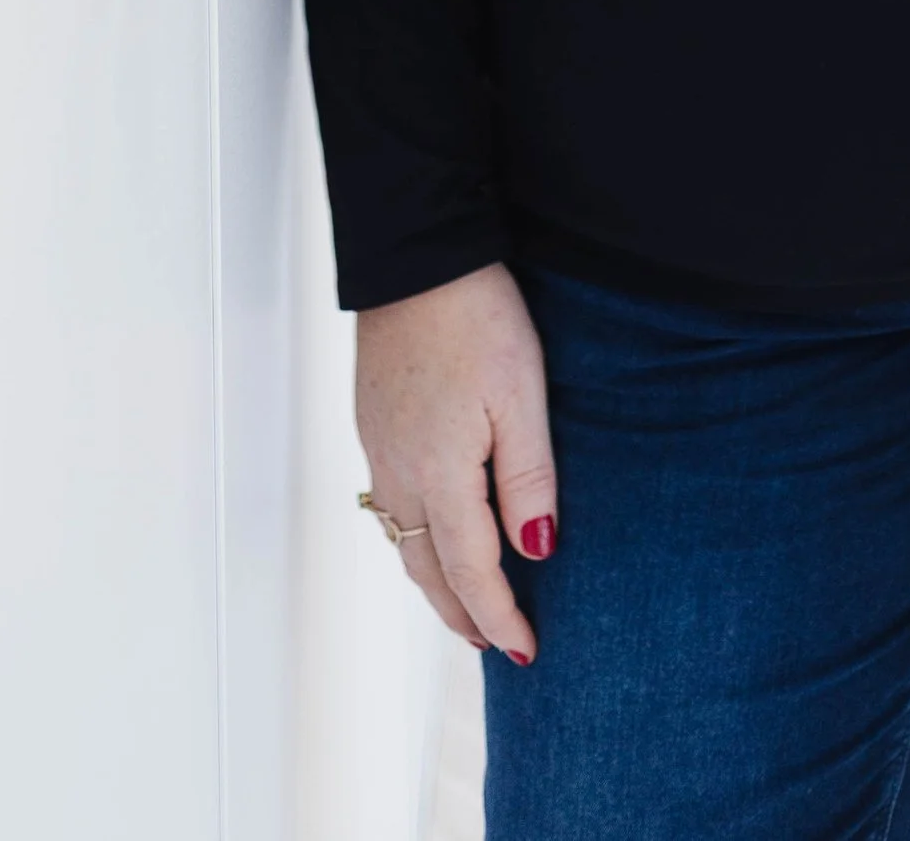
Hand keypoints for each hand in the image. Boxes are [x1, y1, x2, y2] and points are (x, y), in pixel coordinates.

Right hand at [356, 261, 556, 661]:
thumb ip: (529, 478)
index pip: (471, 571)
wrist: (417, 258)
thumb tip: (536, 553)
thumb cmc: (476, 317)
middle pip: (427, 569)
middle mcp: (399, 472)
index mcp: (439, 474)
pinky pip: (390, 504)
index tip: (525, 651)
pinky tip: (433, 530)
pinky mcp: (373, 422)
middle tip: (494, 643)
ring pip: (403, 540)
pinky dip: (414, 537)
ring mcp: (380, 447)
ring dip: (434, 580)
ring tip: (465, 603)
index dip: (499, 616)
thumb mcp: (523, 395)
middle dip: (462, 614)